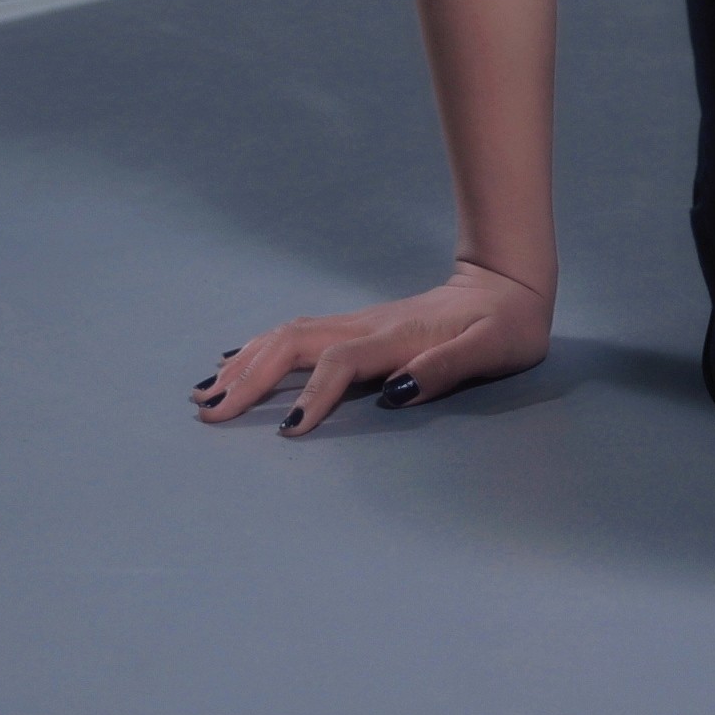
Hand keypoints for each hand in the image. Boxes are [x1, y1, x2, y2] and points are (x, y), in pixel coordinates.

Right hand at [190, 260, 551, 435]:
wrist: (508, 285)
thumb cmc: (506, 326)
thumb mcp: (493, 349)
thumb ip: (448, 367)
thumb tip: (396, 391)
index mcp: (398, 337)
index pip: (339, 363)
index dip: (312, 395)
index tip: (287, 429)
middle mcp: (369, 326)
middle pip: (295, 344)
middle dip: (250, 378)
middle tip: (211, 414)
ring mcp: (359, 322)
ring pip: (287, 335)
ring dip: (245, 363)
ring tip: (206, 393)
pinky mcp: (357, 326)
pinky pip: (296, 334)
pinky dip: (259, 349)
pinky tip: (235, 362)